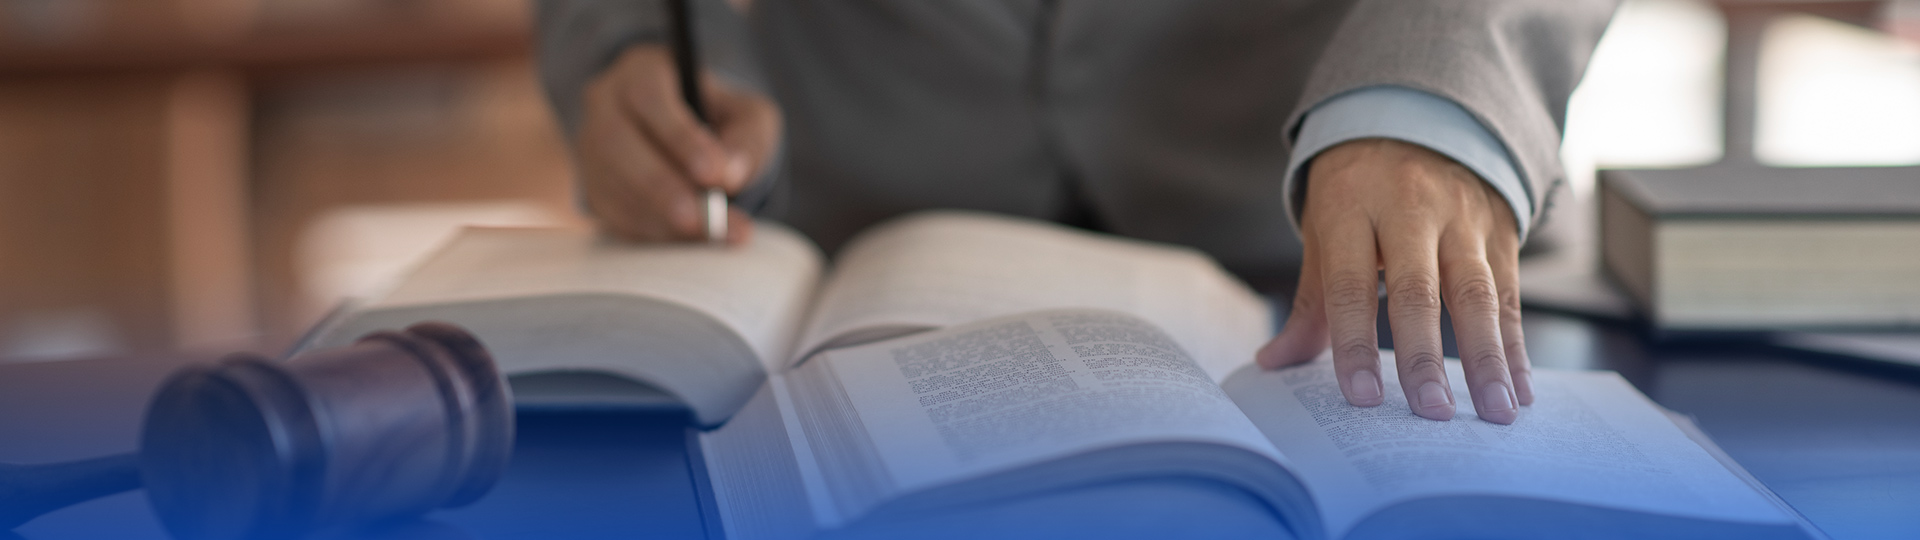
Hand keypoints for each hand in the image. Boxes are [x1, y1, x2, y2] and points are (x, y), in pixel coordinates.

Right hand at [573, 45, 782, 242]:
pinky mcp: (593, 188)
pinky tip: (686, 241)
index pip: (648, 97)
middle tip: (704, 219)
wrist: (692, 138)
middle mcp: (605, 105)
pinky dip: (649, 232)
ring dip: (658, 216)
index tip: (715, 175)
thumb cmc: (721, 120)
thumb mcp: (749, 115)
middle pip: (616, 142)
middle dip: (662, 187)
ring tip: (709, 234)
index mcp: (642, 71)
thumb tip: (732, 173)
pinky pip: (610, 213)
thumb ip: (748, 138)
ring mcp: (591, 148)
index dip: (679, 137)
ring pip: (608, 183)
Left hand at [1255, 139, 1530, 423]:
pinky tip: (1519, 386)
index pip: (1349, 284)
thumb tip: (1274, 363)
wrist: (1419, 117)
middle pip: (1417, 290)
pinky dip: (1515, 343)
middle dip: (1424, 356)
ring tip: (1494, 410)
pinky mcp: (1500, 229)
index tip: (1362, 396)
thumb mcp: (1325, 230)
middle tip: (1431, 411)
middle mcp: (1410, 209)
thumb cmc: (1359, 190)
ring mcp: (1461, 218)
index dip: (1355, 342)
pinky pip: (1510, 292)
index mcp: (1352, 206)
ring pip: (1476, 292)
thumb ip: (1312, 303)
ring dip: (1486, 356)